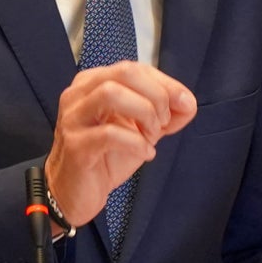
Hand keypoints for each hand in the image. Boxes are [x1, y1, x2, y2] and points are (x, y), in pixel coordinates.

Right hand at [44, 61, 197, 229]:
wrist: (75, 193)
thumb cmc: (105, 158)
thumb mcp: (140, 130)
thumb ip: (164, 114)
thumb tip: (188, 103)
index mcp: (93, 84)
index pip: (135, 68)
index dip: (166, 84)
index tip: (185, 105)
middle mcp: (78, 95)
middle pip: (124, 72)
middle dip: (156, 95)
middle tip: (165, 121)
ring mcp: (74, 119)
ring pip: (111, 93)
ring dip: (144, 113)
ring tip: (153, 135)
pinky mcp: (75, 145)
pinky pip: (109, 134)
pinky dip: (137, 143)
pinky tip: (146, 154)